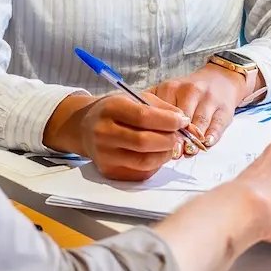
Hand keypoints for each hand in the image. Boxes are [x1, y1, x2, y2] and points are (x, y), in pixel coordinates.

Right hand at [62, 91, 192, 180]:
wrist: (85, 128)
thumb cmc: (115, 111)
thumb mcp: (134, 98)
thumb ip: (162, 108)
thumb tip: (185, 123)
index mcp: (110, 108)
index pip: (144, 117)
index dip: (168, 121)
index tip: (182, 121)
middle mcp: (103, 132)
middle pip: (144, 142)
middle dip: (169, 140)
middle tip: (179, 136)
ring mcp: (105, 155)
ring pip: (145, 161)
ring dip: (165, 155)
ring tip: (170, 146)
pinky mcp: (109, 171)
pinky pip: (141, 172)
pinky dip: (155, 164)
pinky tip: (156, 154)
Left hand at [150, 65, 256, 152]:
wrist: (221, 80)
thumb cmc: (189, 93)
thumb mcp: (168, 94)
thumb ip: (155, 110)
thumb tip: (143, 135)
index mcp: (171, 87)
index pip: (160, 111)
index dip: (157, 129)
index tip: (154, 143)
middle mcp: (190, 90)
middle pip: (180, 118)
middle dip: (176, 137)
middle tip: (172, 153)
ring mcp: (209, 99)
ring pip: (199, 122)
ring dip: (193, 140)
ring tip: (187, 152)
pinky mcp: (224, 108)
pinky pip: (217, 124)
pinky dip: (212, 135)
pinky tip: (206, 143)